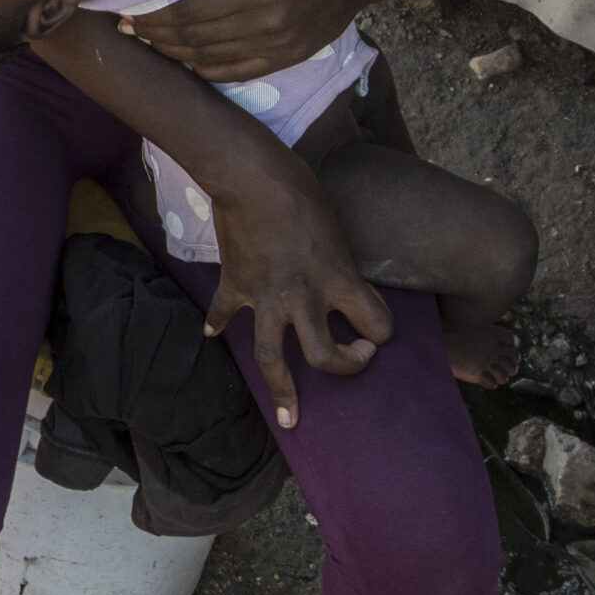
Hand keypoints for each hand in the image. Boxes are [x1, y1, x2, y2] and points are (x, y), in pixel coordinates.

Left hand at [121, 0, 385, 80]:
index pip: (192, 11)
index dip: (154, 16)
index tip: (128, 10)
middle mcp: (271, 22)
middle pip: (196, 39)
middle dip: (155, 36)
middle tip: (127, 28)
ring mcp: (281, 45)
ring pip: (211, 60)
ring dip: (173, 55)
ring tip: (148, 42)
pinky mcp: (289, 57)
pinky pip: (235, 72)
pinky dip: (204, 69)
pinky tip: (183, 59)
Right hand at [202, 147, 392, 424]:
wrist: (251, 178)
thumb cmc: (303, 193)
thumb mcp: (339, 233)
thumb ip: (341, 267)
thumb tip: (339, 285)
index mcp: (339, 280)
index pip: (378, 324)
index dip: (383, 329)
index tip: (377, 327)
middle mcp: (305, 297)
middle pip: (325, 357)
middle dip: (346, 367)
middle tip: (354, 358)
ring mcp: (265, 296)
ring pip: (271, 357)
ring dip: (281, 389)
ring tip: (288, 417)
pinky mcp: (235, 284)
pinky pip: (223, 312)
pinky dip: (216, 323)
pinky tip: (211, 335)